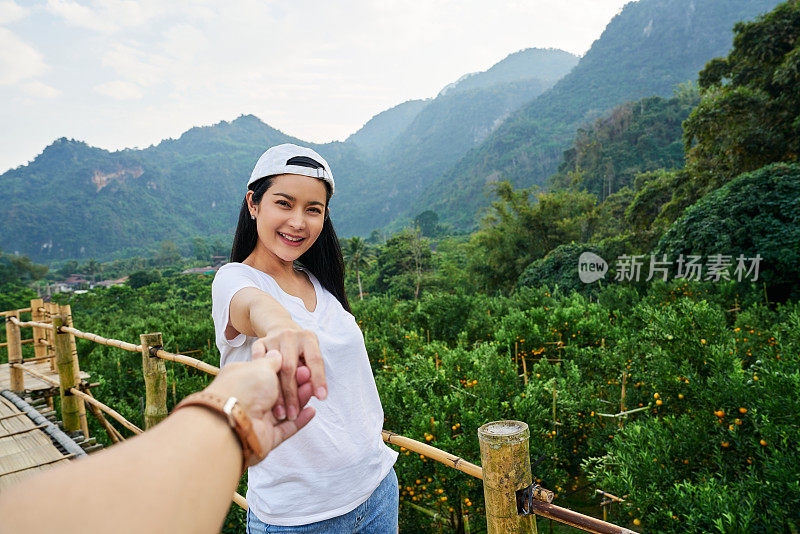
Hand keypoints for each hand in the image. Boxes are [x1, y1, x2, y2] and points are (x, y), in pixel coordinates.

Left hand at [204, 350, 315, 465]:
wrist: (233, 420)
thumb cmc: (245, 388)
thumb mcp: (261, 366)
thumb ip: (272, 362)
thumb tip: (278, 355)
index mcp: (244, 380)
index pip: (268, 374)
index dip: (286, 369)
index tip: (300, 365)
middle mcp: (250, 399)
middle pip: (278, 392)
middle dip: (295, 384)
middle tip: (309, 377)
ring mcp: (258, 419)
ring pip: (285, 409)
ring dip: (300, 399)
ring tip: (314, 391)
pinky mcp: (267, 436)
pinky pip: (287, 428)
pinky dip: (300, 420)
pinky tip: (312, 411)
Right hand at [250, 322, 327, 421]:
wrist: (281, 329)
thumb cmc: (300, 351)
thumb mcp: (309, 356)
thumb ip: (312, 372)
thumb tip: (316, 393)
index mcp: (308, 338)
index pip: (315, 360)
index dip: (319, 379)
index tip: (322, 398)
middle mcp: (291, 336)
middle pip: (291, 367)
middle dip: (292, 394)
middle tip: (293, 414)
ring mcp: (273, 338)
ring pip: (274, 367)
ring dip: (276, 393)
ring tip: (279, 413)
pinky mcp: (259, 342)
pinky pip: (258, 361)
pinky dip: (261, 377)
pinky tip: (262, 395)